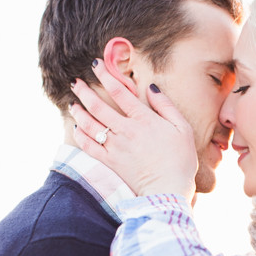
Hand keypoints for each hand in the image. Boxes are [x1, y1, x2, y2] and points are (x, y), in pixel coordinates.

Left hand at [70, 60, 197, 202]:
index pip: (120, 92)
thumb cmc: (180, 160)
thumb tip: (150, 87)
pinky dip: (80, 136)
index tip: (96, 65)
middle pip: (99, 106)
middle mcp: (126, 130)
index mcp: (144, 119)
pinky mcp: (110, 163)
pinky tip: (77, 128)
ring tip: (73, 103)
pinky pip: (89, 146)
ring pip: (90, 124)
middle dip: (85, 91)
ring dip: (78, 111)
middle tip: (76, 82)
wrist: (168, 190)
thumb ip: (165, 106)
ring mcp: (116, 147)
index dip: (106, 76)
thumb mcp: (182, 128)